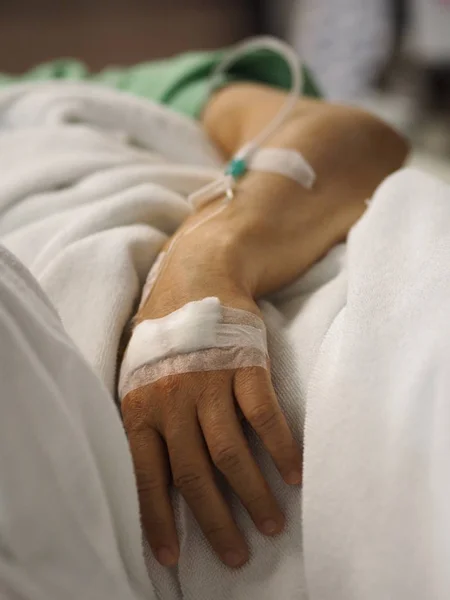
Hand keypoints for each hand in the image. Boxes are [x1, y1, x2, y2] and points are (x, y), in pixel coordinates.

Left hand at [121, 235, 302, 567]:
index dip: (159, 519)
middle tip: (237, 554)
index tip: (173, 557)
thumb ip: (144, 420)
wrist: (196, 278)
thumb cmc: (165, 335)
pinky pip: (264, 415)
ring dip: (253, 493)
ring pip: (231, 451)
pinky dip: (280, 447)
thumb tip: (152, 476)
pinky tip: (294, 473)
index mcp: (142, 407)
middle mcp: (173, 399)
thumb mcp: (138, 375)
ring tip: (272, 524)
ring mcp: (210, 381)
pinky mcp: (244, 364)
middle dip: (216, 520)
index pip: (147, 475)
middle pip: (195, 472)